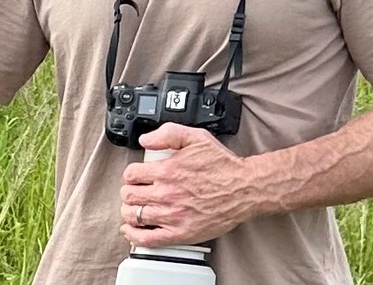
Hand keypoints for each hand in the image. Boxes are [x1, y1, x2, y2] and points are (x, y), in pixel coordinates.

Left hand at [120, 124, 258, 247]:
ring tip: (134, 208)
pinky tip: (132, 230)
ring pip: (134, 216)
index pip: (131, 174)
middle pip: (129, 196)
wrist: (244, 189)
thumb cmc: (222, 165)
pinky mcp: (182, 233)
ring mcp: (173, 215)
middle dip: (129, 192)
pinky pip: (149, 238)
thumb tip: (145, 139)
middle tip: (135, 191)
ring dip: (129, 211)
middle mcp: (167, 194)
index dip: (131, 174)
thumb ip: (166, 134)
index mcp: (167, 171)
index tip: (136, 176)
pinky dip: (135, 235)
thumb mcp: (194, 137)